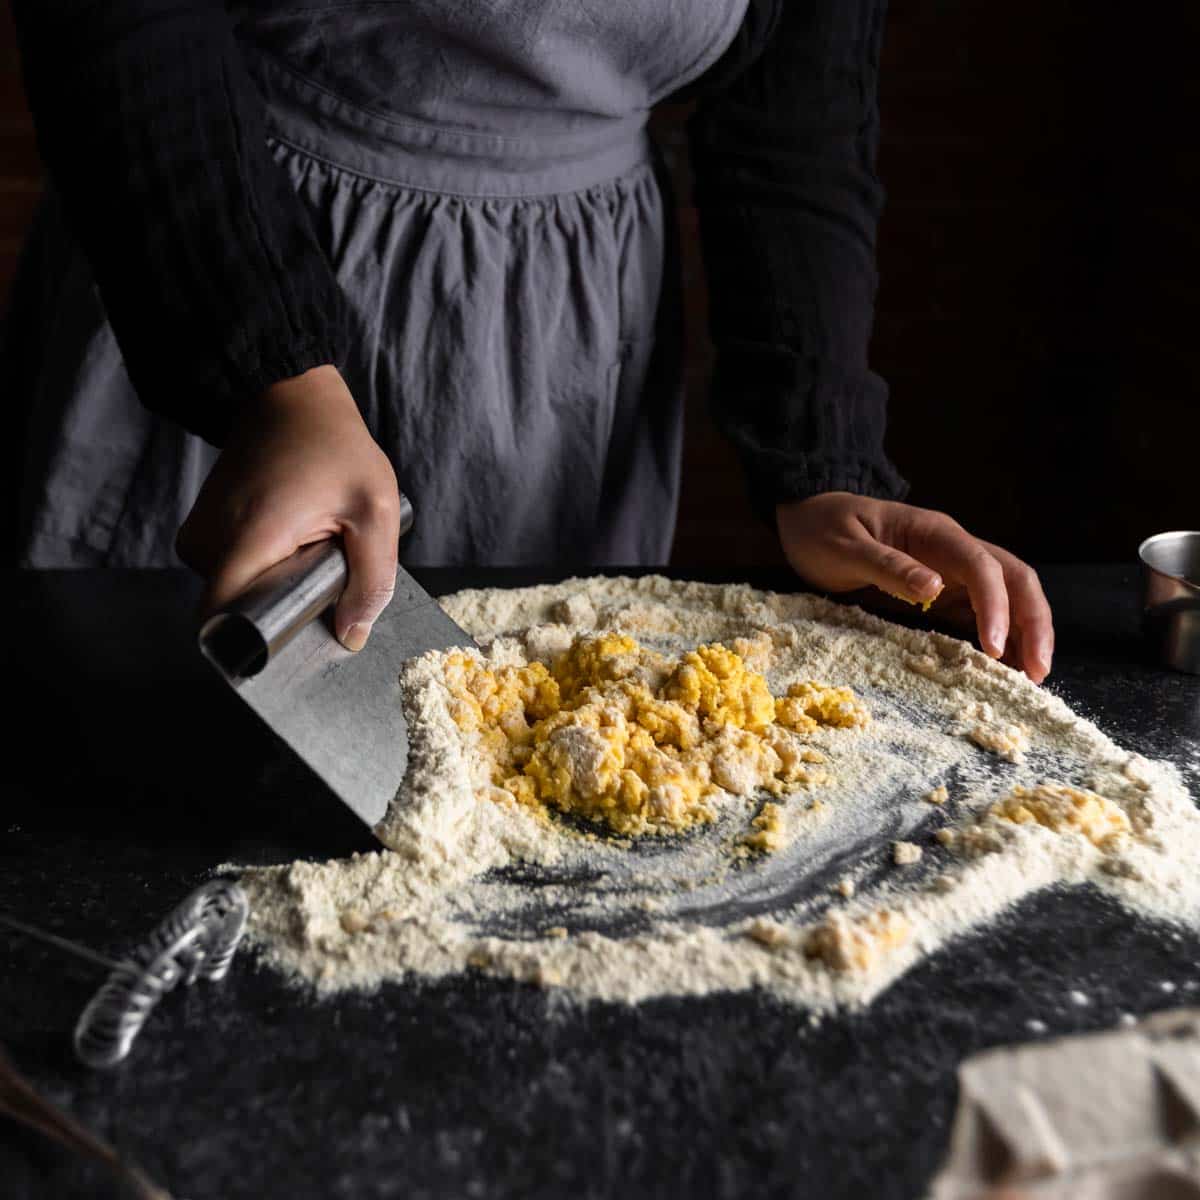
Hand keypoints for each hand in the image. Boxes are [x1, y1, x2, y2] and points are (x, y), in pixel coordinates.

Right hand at [177, 364, 401, 651]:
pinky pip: (234, 574)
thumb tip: (351, 636)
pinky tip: (292, 542)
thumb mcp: (376, 509)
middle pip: (239, 613)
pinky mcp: (203, 535)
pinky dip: (266, 568)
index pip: (221, 624)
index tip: (294, 640)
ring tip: (309, 545)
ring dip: (278, 584)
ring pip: (239, 594)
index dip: (257, 645)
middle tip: (322, 568)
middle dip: (284, 608)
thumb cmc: (333, 446)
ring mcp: (199, 539)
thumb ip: (372, 579)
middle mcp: (208, 545)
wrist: (288, 396)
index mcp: (246, 542)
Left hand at [776, 492, 1053, 682]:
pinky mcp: (942, 590)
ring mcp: (951, 569)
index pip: (982, 567)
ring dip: (1025, 633)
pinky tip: (1004, 666)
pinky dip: (999, 636)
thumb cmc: (822, 529)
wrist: (808, 519)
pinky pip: (981, 611)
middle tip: (1038, 672)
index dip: (995, 607)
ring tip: (1032, 678)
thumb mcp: (845, 547)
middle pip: (1014, 579)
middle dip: (1033, 623)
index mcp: (935, 533)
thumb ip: (887, 566)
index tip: (994, 649)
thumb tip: (934, 587)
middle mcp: (953, 549)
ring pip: (1007, 596)